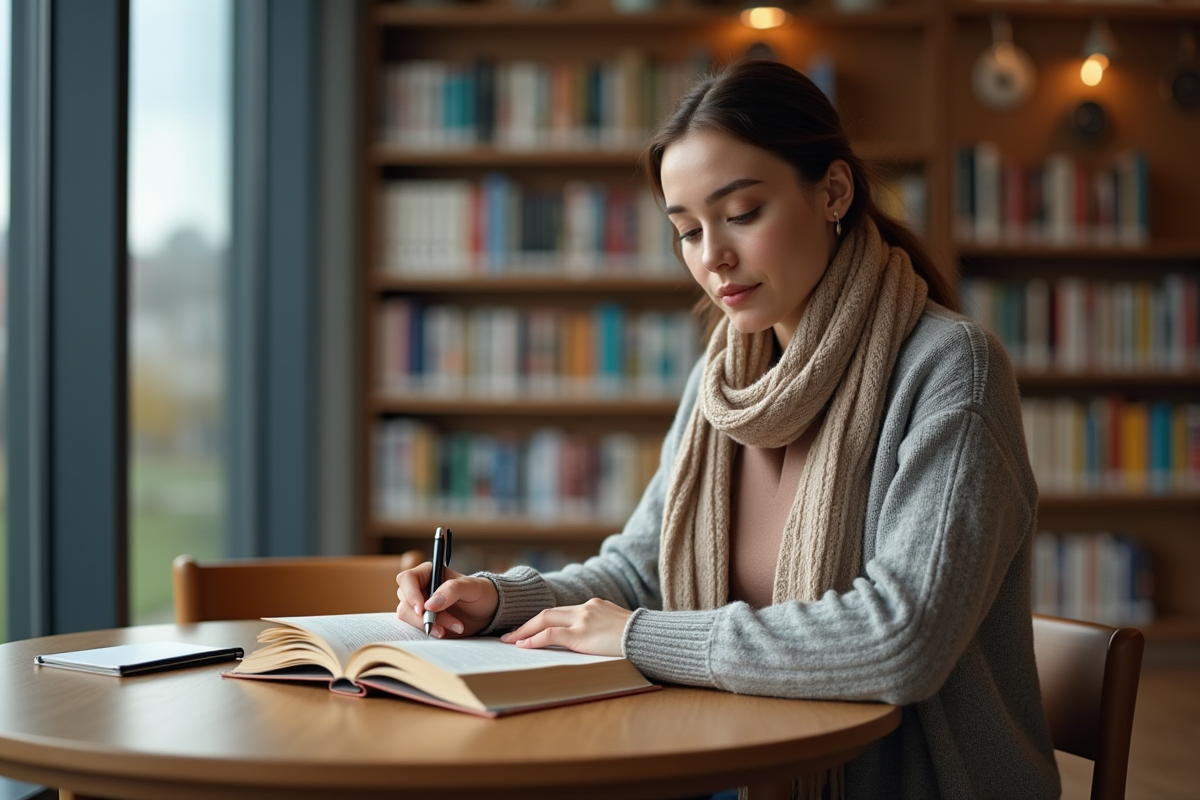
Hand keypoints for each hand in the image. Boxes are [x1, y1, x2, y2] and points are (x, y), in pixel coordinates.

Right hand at [396, 563, 498, 638]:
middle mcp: (420, 589)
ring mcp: (420, 607)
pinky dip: (431, 633)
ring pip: (409, 619)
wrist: (488, 611)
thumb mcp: (471, 587)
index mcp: (428, 573)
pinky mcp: (424, 622)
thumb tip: (430, 604)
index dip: (410, 594)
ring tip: (456, 627)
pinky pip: (417, 629)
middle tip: (446, 625)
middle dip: (425, 617)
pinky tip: (448, 633)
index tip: (423, 610)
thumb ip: (452, 590)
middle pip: (405, 603)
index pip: (406, 579)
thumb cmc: (481, 592)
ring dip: (430, 626)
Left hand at [499, 598, 631, 656]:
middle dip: (527, 624)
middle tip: (510, 634)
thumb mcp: (618, 628)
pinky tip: (523, 646)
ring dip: (524, 631)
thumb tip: (594, 642)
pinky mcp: (581, 634)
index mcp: (594, 605)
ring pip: (545, 620)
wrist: (651, 638)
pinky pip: (550, 635)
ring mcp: (582, 619)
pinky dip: (533, 639)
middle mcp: (586, 607)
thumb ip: (603, 629)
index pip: (562, 612)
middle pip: (548, 613)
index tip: (531, 628)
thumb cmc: (640, 638)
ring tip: (510, 641)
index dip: (543, 620)